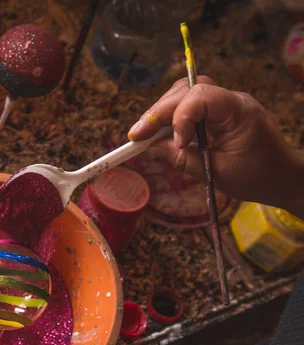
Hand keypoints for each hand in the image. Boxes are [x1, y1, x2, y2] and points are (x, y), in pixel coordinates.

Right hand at [127, 76, 303, 218]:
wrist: (283, 178)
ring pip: (183, 93)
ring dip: (161, 112)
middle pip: (186, 90)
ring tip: (143, 135)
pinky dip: (170, 118)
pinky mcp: (216, 112)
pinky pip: (188, 105)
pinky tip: (157, 133)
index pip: (201, 96)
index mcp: (238, 111)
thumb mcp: (217, 172)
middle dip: (158, 112)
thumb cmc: (258, 177)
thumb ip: (183, 158)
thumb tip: (151, 148)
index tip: (173, 142)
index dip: (179, 115)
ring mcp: (223, 103)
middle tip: (136, 136)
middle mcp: (230, 100)